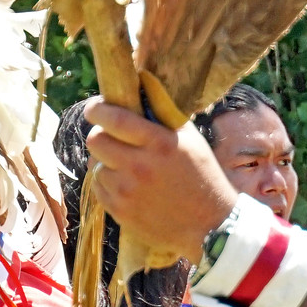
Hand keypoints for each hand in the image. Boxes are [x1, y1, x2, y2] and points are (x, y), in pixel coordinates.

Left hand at [83, 102, 238, 254]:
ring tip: (128, 167)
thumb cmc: (202, 176)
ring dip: (107, 163)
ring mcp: (128, 192)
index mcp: (159, 144)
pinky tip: (129, 186)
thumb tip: (141, 81)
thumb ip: (164, 112)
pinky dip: (109, 184)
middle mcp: (140, 166)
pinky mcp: (121, 212)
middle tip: (113, 139)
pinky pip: (99, 188)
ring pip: (95, 165)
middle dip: (101, 135)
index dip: (97, 109)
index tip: (96, 108)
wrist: (211, 226)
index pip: (113, 118)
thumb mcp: (191, 139)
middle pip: (95, 140)